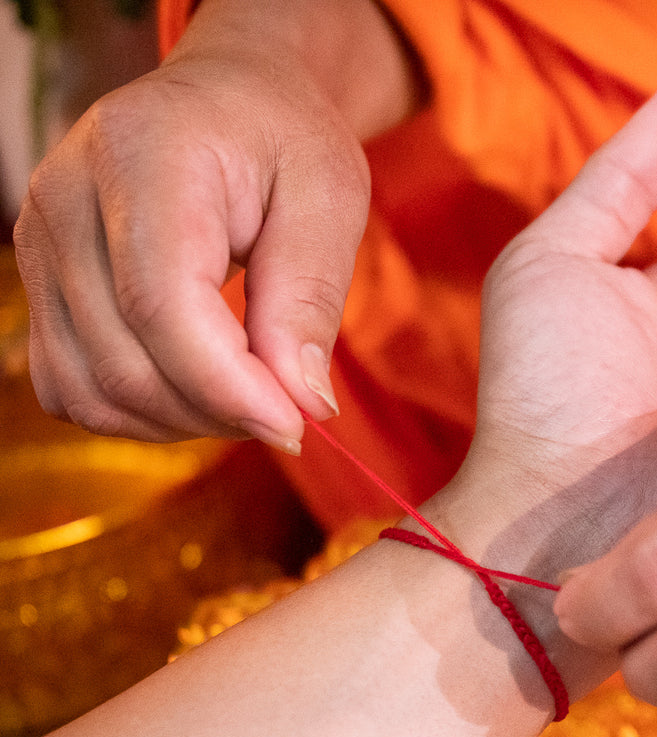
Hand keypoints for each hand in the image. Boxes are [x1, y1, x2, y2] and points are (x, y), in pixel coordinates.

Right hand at [12, 0, 416, 452]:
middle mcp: (66, 199)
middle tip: (292, 408)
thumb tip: (304, 402)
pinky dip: (140, 414)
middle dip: (218, 411)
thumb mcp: (329, 198)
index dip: (228, 386)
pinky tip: (200, 390)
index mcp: (142, 158)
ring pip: (92, 390)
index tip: (296, 425)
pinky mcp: (38, 285)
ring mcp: (38, 244)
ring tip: (251, 394)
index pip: (161, 305)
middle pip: (124, 361)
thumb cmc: (283, 141)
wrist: (225, 101)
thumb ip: (311, 298)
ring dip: (182, 421)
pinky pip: (71, 389)